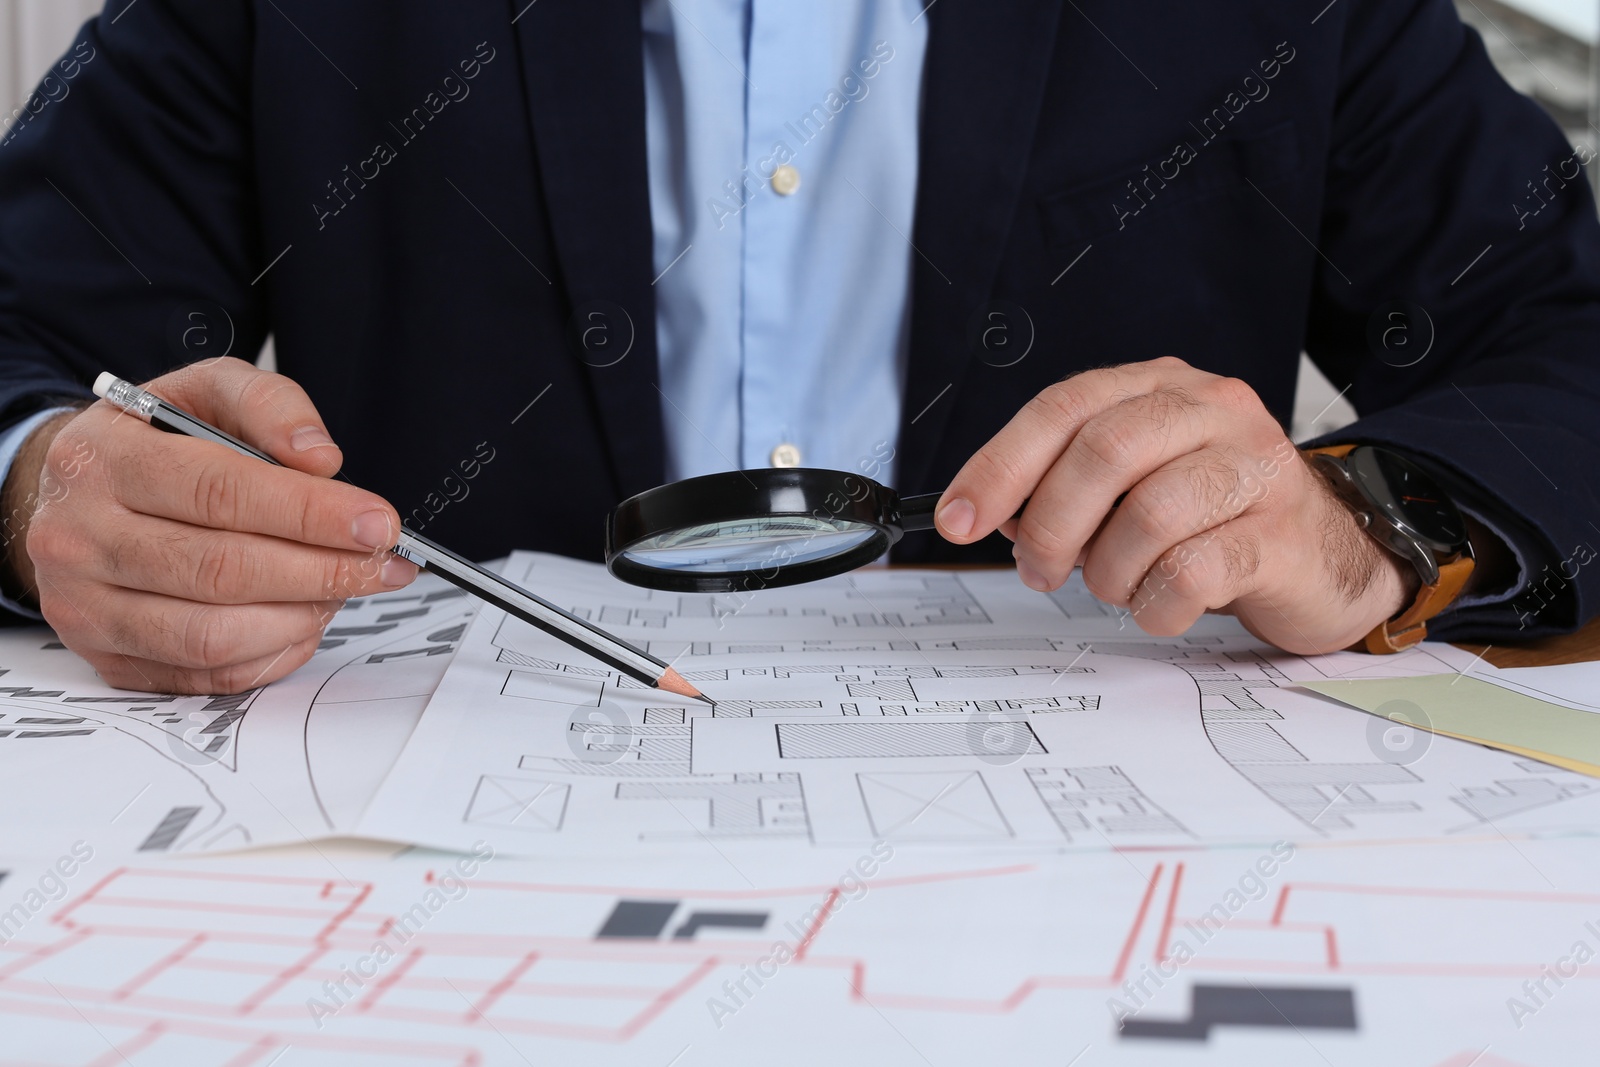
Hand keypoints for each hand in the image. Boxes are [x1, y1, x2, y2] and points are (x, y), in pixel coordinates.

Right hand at [8, 357, 416, 692]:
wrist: (69, 492)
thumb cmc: (153, 442)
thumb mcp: (204, 391)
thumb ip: (267, 405)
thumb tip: (320, 458)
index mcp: (102, 461)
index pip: (220, 493)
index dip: (311, 513)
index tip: (378, 523)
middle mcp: (80, 537)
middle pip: (221, 571)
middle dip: (323, 571)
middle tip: (384, 564)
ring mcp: (85, 607)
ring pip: (212, 635)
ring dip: (300, 617)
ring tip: (344, 589)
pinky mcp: (107, 658)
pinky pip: (206, 674)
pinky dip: (271, 653)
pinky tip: (303, 619)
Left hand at [933, 357, 1413, 653]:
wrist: (1332, 552)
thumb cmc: (1215, 515)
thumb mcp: (1135, 481)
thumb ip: (1065, 484)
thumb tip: (990, 512)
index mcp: (1162, 386)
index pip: (1063, 407)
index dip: (999, 466)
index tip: (956, 519)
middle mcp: (1213, 410)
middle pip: (1104, 452)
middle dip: (1051, 524)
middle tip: (1039, 570)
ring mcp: (1255, 469)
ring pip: (1148, 515)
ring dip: (1108, 571)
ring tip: (1116, 585)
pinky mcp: (1281, 536)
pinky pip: (1192, 572)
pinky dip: (1155, 605)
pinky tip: (1160, 606)